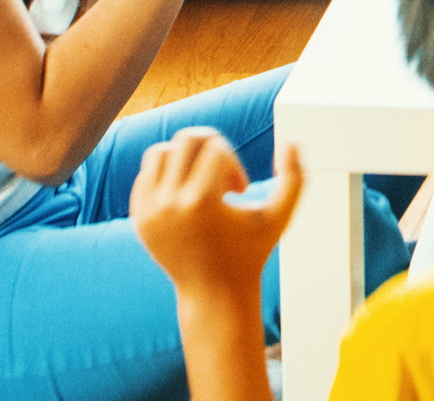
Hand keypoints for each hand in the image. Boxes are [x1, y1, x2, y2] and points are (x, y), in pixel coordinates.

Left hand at [132, 127, 303, 300]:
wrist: (213, 293)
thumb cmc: (250, 253)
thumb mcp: (279, 217)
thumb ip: (296, 178)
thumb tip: (293, 142)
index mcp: (201, 203)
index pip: (216, 148)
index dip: (235, 163)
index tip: (240, 190)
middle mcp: (168, 204)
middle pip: (187, 139)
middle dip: (210, 148)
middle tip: (222, 176)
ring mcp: (148, 211)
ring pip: (161, 151)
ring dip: (186, 159)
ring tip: (202, 184)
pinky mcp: (138, 216)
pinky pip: (147, 174)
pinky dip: (168, 175)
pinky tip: (187, 195)